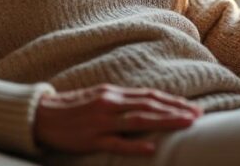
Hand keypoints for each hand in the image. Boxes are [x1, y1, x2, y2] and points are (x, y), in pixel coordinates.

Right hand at [34, 84, 201, 154]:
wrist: (41, 116)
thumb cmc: (72, 108)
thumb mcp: (99, 98)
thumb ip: (122, 101)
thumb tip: (147, 104)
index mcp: (113, 93)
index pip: (150, 96)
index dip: (172, 101)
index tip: (192, 107)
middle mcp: (111, 103)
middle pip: (149, 105)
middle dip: (176, 109)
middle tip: (198, 115)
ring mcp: (101, 121)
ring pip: (139, 120)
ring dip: (165, 121)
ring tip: (186, 124)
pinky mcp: (91, 139)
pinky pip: (115, 142)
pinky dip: (135, 144)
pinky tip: (151, 146)